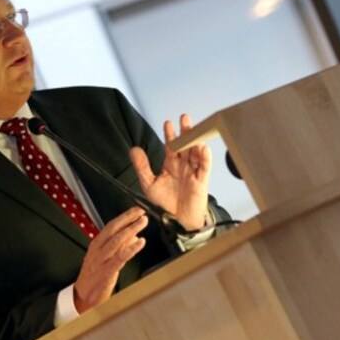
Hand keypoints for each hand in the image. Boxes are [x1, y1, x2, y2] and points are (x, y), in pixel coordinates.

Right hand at [73, 207, 147, 312]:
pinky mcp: (107, 271)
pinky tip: (140, 242)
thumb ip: (119, 246)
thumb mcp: (105, 257)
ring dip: (131, 229)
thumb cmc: (94, 276)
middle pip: (113, 229)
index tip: (136, 210)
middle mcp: (98, 250)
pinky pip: (121, 257)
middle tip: (142, 213)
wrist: (82, 296)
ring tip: (142, 223)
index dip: (124, 217)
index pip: (111, 226)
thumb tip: (134, 236)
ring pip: (117, 240)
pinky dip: (132, 248)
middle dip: (128, 219)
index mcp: (96, 244)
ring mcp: (102, 260)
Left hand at [130, 114, 210, 229]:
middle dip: (186, 132)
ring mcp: (193, 173)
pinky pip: (204, 168)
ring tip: (194, 131)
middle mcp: (183, 166)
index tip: (168, 123)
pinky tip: (204, 149)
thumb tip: (134, 149)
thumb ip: (142, 166)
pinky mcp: (201, 181)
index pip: (171, 146)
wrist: (177, 222)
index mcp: (171, 165)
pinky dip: (205, 159)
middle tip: (185, 118)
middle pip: (185, 145)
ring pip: (196, 154)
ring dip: (196, 142)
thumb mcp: (149, 184)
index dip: (170, 135)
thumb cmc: (164, 205)